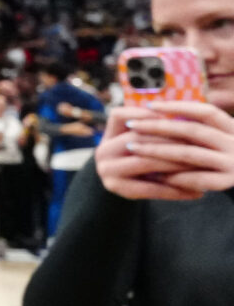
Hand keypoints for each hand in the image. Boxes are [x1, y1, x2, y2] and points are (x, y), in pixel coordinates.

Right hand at [102, 100, 233, 198]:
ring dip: (176, 164)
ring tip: (202, 167)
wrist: (124, 186)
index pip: (121, 116)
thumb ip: (151, 128)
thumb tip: (184, 116)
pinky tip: (197, 192)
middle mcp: (103, 151)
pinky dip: (176, 190)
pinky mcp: (117, 189)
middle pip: (139, 138)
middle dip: (171, 140)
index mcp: (108, 135)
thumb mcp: (139, 141)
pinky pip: (151, 188)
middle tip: (200, 142)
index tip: (176, 115)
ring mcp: (107, 171)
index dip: (145, 113)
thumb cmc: (141, 159)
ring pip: (145, 162)